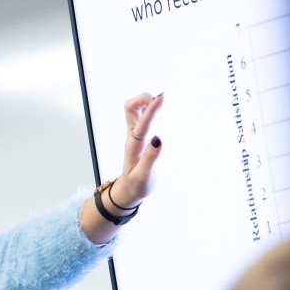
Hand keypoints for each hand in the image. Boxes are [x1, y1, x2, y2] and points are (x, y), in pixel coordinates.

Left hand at [113, 92, 164, 207]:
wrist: (128, 192)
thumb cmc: (136, 186)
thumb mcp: (144, 176)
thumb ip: (151, 158)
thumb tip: (158, 139)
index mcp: (134, 146)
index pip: (142, 124)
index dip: (151, 110)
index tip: (162, 98)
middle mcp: (133, 137)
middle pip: (130, 108)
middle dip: (143, 99)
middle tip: (160, 99)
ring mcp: (135, 136)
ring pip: (134, 110)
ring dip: (145, 102)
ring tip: (160, 100)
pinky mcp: (139, 137)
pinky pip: (141, 117)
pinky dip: (149, 108)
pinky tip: (159, 107)